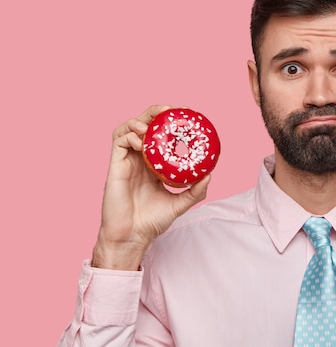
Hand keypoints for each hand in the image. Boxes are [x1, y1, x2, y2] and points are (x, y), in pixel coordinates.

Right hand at [92, 105, 210, 269]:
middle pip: (144, 126)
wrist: (133, 236)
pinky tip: (142, 141)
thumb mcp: (180, 203)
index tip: (186, 114)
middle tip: (171, 109)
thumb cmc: (152, 221)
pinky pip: (119, 141)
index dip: (170, 122)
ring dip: (141, 120)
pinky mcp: (115, 165)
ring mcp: (126, 161)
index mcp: (153, 164)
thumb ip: (195, 191)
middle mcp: (139, 159)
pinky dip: (130, 135)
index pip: (161, 136)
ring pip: (128, 128)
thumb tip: (209, 175)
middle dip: (156, 112)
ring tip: (154, 122)